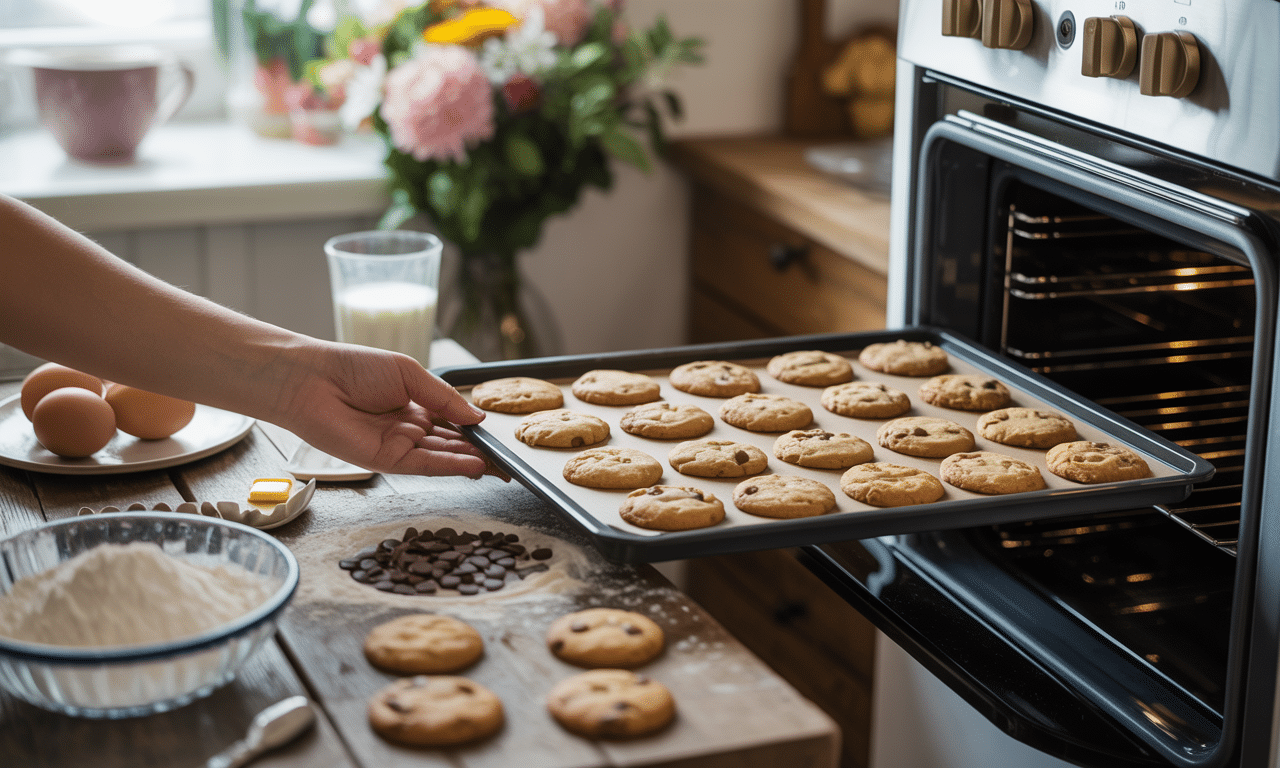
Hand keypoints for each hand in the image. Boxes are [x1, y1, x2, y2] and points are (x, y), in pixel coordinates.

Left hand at [272, 340, 487, 476]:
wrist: (311, 379)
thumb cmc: (352, 366)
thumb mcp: (409, 373)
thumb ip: (444, 398)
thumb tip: (476, 417)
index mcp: (414, 404)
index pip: (453, 422)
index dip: (476, 431)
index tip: (499, 438)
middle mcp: (408, 428)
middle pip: (451, 444)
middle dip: (479, 452)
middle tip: (507, 461)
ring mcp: (397, 445)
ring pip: (441, 457)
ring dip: (470, 462)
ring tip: (499, 466)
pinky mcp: (385, 461)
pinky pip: (423, 466)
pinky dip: (449, 466)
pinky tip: (473, 465)